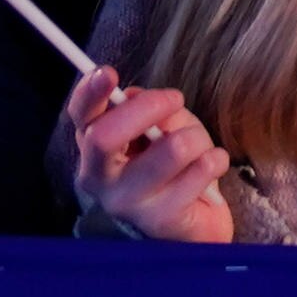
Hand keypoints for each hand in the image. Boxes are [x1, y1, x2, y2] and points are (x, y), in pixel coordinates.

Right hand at [63, 65, 233, 243]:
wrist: (192, 224)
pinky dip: (215, 159)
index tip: (107, 73)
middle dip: (149, 107)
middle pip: (105, 136)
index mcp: (95, 147)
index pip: (80, 116)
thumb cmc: (173, 166)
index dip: (89, 92)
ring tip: (201, 147)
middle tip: (175, 99)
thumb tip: (143, 99)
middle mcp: (100, 178)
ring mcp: (127, 203)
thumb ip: (150, 111)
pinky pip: (201, 170)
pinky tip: (210, 168)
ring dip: (197, 136)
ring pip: (172, 148)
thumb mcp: (162, 127)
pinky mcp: (160, 220)